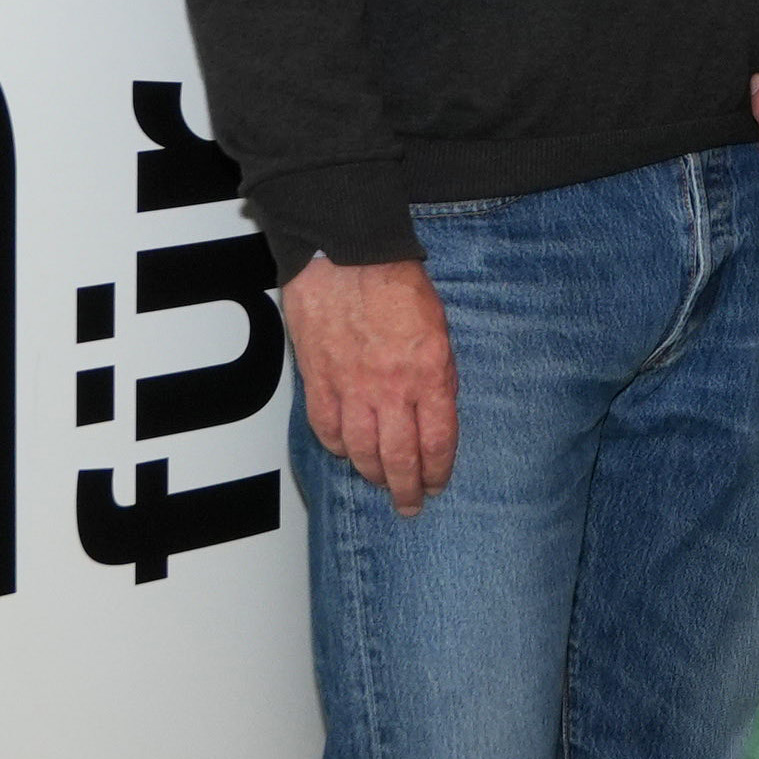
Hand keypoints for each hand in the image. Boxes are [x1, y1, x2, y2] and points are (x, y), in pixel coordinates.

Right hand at [286, 254, 459, 513]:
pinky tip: (346, 451)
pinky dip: (337, 446)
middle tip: (411, 505)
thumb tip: (435, 407)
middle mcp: (390, 389)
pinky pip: (326, 429)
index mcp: (428, 374)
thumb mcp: (440, 325)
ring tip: (380, 483)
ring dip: (372, 474)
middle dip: (407, 489)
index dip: (439, 471)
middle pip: (399, 458)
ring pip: (361, 451)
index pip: (438, 442)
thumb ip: (438, 372)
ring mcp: (350, 388)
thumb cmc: (397, 279)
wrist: (347, 253)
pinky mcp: (318, 379)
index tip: (439, 483)